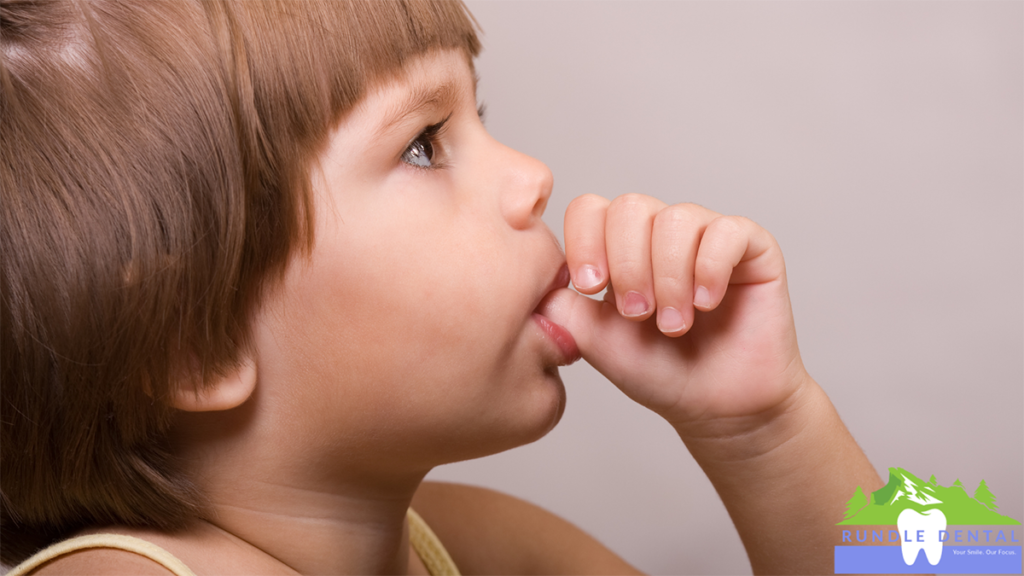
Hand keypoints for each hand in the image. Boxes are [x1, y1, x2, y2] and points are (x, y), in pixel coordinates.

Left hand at [541, 194, 810, 435]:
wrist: (716, 407)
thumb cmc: (658, 372)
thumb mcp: (596, 341)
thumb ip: (562, 306)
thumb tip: (532, 278)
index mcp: (618, 246)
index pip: (590, 209)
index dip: (585, 241)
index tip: (591, 286)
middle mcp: (660, 232)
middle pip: (630, 207)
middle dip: (628, 265)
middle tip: (637, 315)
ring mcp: (706, 235)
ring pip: (676, 219)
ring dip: (669, 277)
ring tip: (674, 323)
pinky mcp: (752, 246)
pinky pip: (727, 231)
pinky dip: (710, 269)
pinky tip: (707, 303)